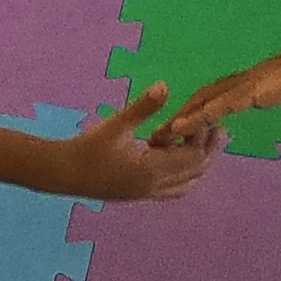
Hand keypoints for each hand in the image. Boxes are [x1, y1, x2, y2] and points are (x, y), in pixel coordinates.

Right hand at [59, 84, 219, 199]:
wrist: (63, 174)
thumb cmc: (88, 148)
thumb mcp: (116, 125)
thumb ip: (143, 107)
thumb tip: (165, 85)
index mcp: (152, 170)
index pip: (192, 158)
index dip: (203, 139)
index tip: (208, 118)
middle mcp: (154, 187)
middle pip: (195, 173)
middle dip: (208, 151)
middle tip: (218, 129)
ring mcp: (147, 194)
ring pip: (186, 184)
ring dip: (196, 164)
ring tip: (200, 141)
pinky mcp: (138, 194)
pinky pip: (172, 189)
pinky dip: (183, 174)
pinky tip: (175, 155)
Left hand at [167, 13, 280, 166]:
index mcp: (278, 83)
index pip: (232, 98)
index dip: (208, 113)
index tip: (188, 132)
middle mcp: (265, 78)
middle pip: (214, 96)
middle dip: (187, 117)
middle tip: (160, 137)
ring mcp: (267, 78)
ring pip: (216, 98)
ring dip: (188, 116)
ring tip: (162, 135)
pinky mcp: (274, 83)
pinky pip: (233, 99)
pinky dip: (208, 112)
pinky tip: (187, 125)